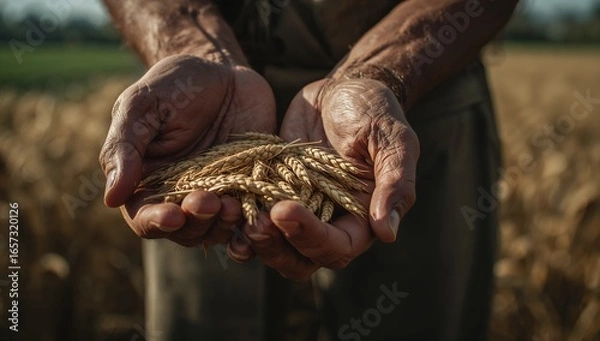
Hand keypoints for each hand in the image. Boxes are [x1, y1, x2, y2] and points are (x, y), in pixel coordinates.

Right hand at [99, 54, 275, 246]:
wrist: (224, 72)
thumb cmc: (174, 85)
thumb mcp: (142, 106)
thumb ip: (125, 148)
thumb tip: (111, 197)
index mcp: (149, 182)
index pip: (145, 218)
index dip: (156, 223)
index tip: (172, 215)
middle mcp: (183, 196)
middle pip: (185, 231)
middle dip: (196, 222)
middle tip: (209, 202)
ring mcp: (220, 194)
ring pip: (219, 229)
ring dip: (225, 225)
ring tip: (233, 205)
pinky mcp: (252, 188)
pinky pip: (254, 216)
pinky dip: (257, 224)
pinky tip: (263, 220)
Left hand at [230, 78, 418, 279]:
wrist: (342, 90)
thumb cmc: (375, 112)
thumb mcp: (394, 141)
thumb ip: (395, 184)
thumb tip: (388, 233)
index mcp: (360, 220)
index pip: (337, 247)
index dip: (311, 237)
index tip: (286, 209)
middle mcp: (328, 224)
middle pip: (301, 260)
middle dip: (276, 247)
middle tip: (256, 221)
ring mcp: (298, 212)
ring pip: (273, 246)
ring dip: (253, 239)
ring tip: (234, 216)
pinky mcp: (272, 194)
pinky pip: (253, 217)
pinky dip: (236, 219)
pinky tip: (220, 206)